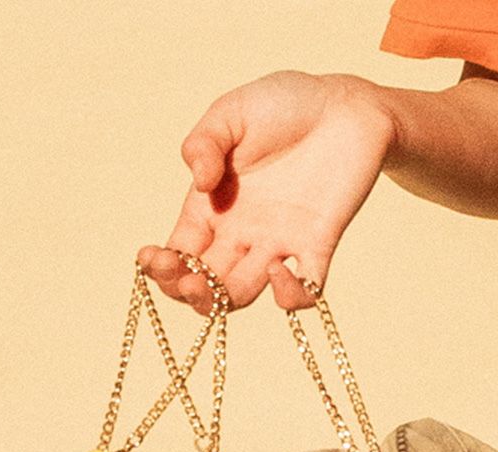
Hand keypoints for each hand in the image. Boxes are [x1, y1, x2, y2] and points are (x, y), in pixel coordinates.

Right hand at [138, 71, 394, 310]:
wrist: (344, 105)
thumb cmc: (285, 103)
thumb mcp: (232, 112)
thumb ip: (205, 142)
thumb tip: (199, 181)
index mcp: (212, 206)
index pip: (179, 251)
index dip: (161, 266)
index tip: (152, 257)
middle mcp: (241, 234)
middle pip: (205, 284)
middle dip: (186, 292)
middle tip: (186, 281)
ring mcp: (279, 244)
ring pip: (242, 295)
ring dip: (222, 302)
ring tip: (209, 287)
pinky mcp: (318, 246)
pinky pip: (306, 291)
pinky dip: (291, 296)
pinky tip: (280, 270)